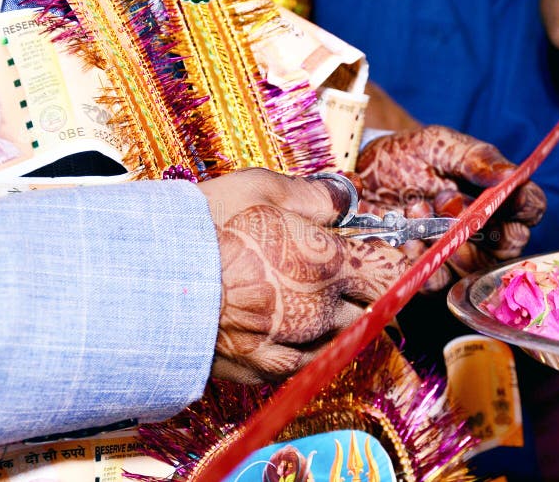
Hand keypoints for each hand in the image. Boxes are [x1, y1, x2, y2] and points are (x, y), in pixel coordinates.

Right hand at [197, 168, 407, 383]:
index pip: (395, 272)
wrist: (150, 284)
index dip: (408, 264)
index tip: (405, 256)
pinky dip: (308, 343)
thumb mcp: (260, 190)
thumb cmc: (201, 231)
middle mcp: (320, 309)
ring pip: (342, 336)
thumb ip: (314, 197)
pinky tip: (285, 323)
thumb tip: (342, 199)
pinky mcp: (267, 369)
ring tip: (311, 296)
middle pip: (373, 307)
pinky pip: (306, 359)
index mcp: (328, 263)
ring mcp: (295, 344)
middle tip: (349, 272)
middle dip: (370, 290)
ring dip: (340, 317)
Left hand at [355, 126, 545, 290]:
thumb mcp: (439, 145)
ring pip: (476, 264)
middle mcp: (485, 230)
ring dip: (447, 237)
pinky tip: (404, 237)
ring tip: (415, 207)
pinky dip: (422, 258)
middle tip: (446, 198)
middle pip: (511, 245)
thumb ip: (475, 157)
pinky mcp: (429, 273)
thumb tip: (510, 174)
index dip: (525, 204)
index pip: (531, 208)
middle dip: (479, 222)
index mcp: (496, 197)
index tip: (507, 195)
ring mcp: (458, 255)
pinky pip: (439, 279)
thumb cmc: (405, 157)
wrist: (360, 175)